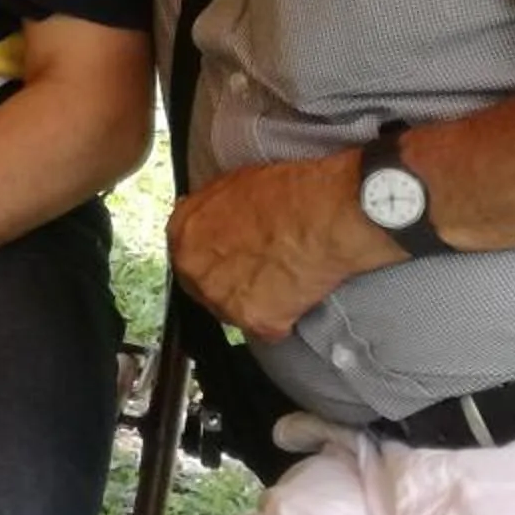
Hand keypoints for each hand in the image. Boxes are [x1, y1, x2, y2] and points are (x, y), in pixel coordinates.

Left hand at [167, 151, 386, 341]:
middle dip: (232, 285)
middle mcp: (194, 266)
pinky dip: (285, 318)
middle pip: (205, 289)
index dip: (215, 261)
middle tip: (263, 273)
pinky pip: (267, 329)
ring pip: (234, 312)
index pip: (187, 257)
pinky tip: (300, 293)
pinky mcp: (252, 319)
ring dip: (258, 302)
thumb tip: (216, 226)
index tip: (232, 262)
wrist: (330, 215)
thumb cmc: (292, 194)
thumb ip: (214, 213)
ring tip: (287, 278)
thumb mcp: (236, 186)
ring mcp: (220, 296)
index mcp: (184, 230)